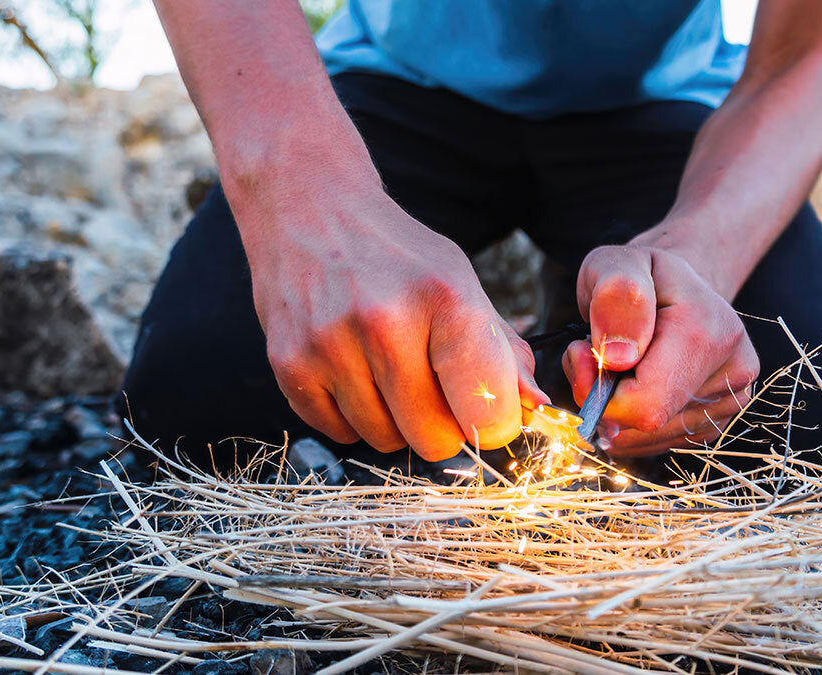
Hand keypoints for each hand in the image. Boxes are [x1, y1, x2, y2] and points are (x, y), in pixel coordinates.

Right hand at [236, 186, 546, 461]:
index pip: (485, 413)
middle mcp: (385, 323)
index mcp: (445, 299)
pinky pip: (337, 433)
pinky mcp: (287, 363)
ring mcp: (330, 346)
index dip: (492, 425)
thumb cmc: (396, 254)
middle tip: (431, 390)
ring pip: (384, 441)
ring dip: (392, 420)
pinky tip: (350, 370)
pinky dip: (350, 416)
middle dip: (441, 427)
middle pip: (434, 439)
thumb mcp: (461, 282)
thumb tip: (534, 408)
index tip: (484, 412)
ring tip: (383, 368)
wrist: (309, 209)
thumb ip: (501, 350)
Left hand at [562, 245, 758, 455]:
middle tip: (594, 354)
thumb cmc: (640, 275)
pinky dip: (629, 419)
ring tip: (617, 363)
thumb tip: (617, 358)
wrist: (677, 288)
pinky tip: (632, 383)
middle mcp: (734, 373)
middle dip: (604, 398)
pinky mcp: (717, 421)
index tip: (582, 354)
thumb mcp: (615, 265)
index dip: (598, 392)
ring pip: (645, 438)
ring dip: (614, 409)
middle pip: (645, 425)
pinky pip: (654, 443)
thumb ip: (615, 298)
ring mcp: (730, 401)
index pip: (645, 406)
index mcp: (711, 333)